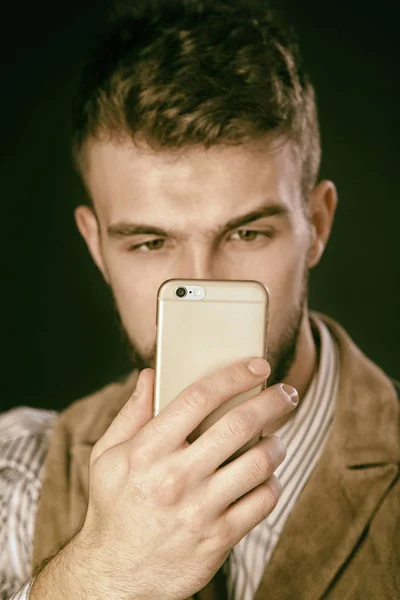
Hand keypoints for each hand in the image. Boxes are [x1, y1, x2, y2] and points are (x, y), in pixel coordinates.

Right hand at [32, 358, 297, 599]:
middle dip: (271, 401)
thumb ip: (131, 414)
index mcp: (147, 451)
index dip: (233, 376)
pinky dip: (272, 484)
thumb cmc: (113, 508)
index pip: (198, 398)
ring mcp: (200, 509)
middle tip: (286, 392)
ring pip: (259, 463)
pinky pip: (263, 502)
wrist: (116, 576)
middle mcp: (176, 477)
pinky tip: (266, 477)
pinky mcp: (219, 537)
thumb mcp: (107, 456)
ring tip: (275, 439)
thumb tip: (149, 375)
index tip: (255, 365)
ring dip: (276, 444)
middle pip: (238, 425)